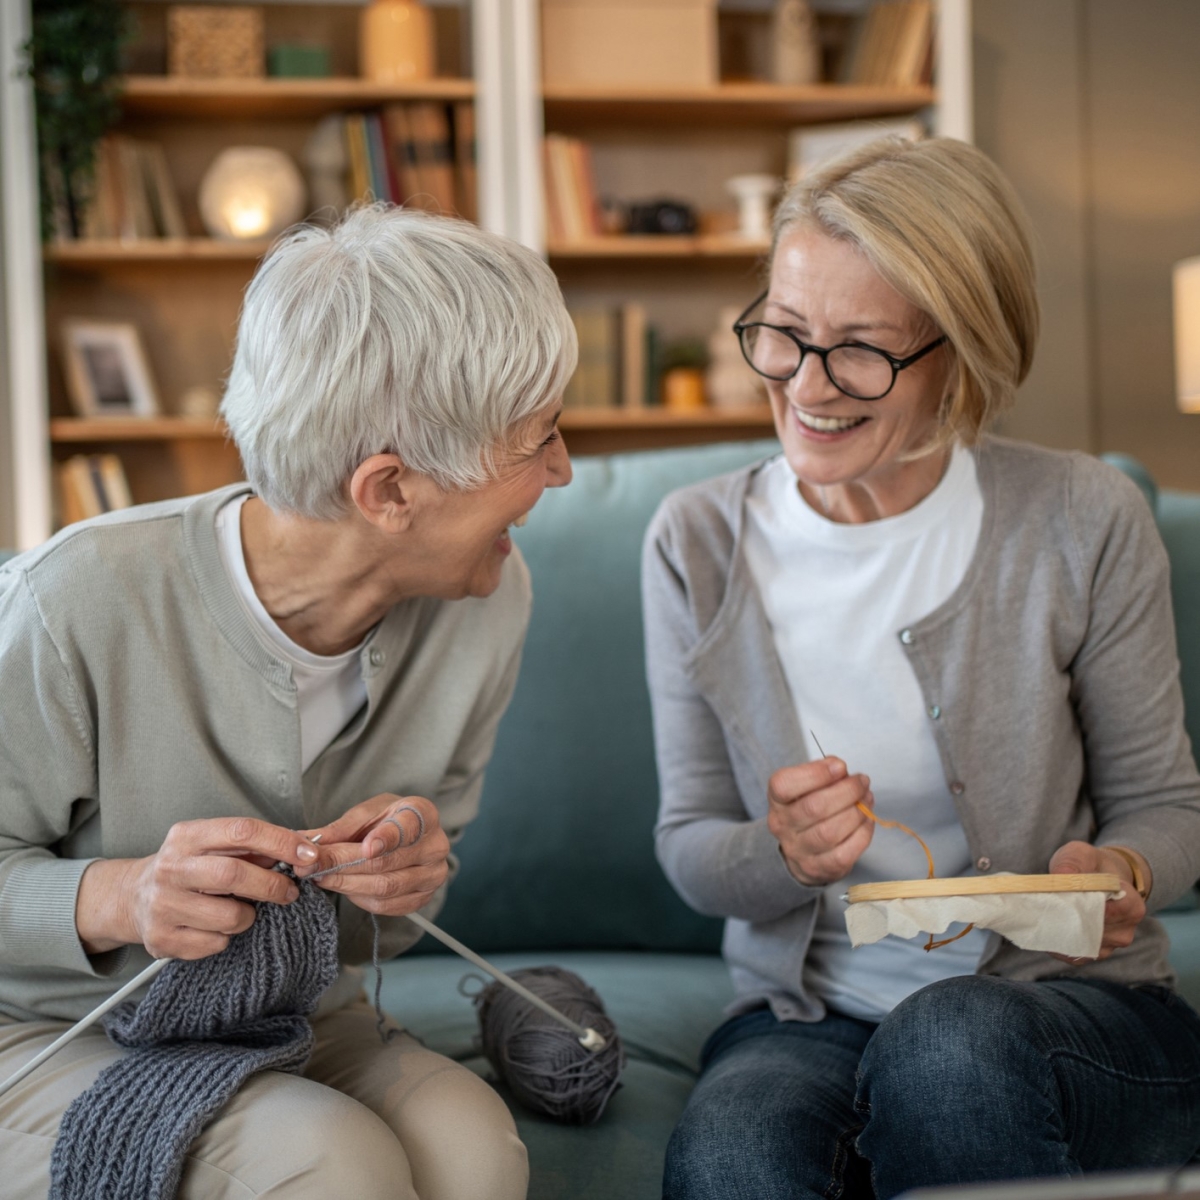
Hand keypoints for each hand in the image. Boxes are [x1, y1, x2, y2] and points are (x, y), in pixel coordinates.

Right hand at [76, 817, 319, 960]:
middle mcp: (170, 868)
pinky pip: (215, 943)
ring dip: (249, 916)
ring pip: (229, 916)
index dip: (281, 842)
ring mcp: (162, 905)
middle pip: (234, 875)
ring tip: (242, 910)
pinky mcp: (161, 939)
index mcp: (187, 836)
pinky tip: (215, 926)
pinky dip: (226, 937)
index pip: (242, 831)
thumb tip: (302, 853)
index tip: (309, 855)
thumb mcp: (212, 847)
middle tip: (289, 892)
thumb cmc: (189, 868)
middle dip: (272, 885)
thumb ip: (253, 848)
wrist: (132, 897)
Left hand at [297, 794, 448, 917]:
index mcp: (424, 815)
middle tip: (312, 865)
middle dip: (344, 865)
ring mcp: (432, 875)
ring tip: (320, 877)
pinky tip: (343, 887)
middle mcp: (435, 846)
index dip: (387, 838)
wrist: (409, 837)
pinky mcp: (423, 898)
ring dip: (346, 884)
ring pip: (385, 887)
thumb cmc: (386, 820)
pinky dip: (359, 899)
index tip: (365, 847)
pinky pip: (386, 906)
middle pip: (387, 863)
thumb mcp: (366, 813)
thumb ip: (340, 828)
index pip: (407, 828)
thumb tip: (305, 842)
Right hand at [767, 757, 873, 885]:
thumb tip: (840, 769)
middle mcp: (783, 826)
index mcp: (777, 800)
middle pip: (814, 808)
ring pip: (830, 832)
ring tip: (866, 798)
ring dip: (856, 811)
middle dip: (846, 791)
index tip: (840, 766)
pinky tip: (866, 819)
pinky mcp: (820, 868)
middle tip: (862, 782)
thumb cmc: (807, 811)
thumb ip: (821, 774)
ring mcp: (800, 850)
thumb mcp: (804, 787)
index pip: (785, 785)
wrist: (799, 852)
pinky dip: (862, 833)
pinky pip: (845, 853)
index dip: (816, 773)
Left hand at [1048, 841, 1149, 962]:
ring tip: (1044, 914)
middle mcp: (1125, 931)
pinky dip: (1058, 943)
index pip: (1110, 913)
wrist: (1098, 880)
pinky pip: (1073, 955)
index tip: (1062, 895)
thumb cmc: (1091, 866)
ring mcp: (1109, 946)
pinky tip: (1047, 928)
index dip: (1083, 905)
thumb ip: (1074, 862)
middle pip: (1092, 931)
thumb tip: (1061, 876)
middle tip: (1045, 906)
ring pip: (1081, 944)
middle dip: (1068, 919)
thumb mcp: (1083, 854)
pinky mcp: (1092, 954)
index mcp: (1132, 905)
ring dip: (1061, 931)